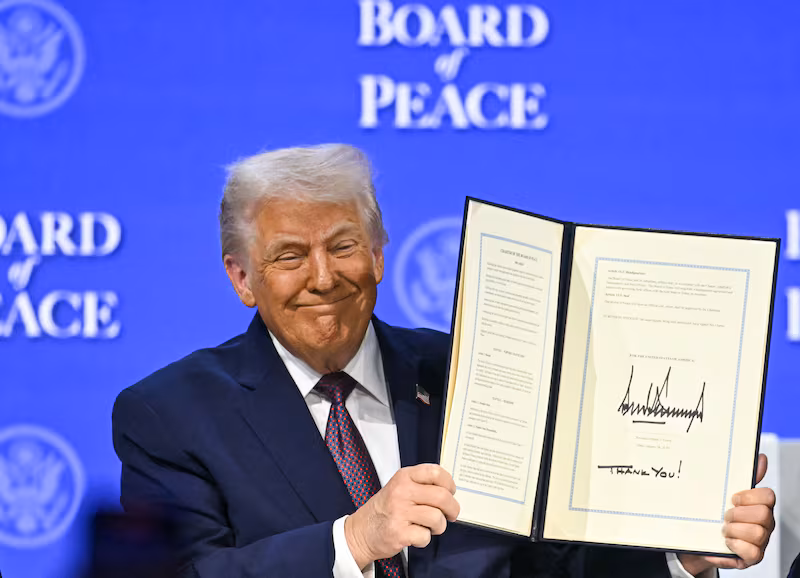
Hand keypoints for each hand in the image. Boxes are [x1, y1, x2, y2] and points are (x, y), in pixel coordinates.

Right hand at [344, 464, 459, 569]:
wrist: (361, 531)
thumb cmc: (385, 509)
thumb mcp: (399, 486)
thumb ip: (421, 484)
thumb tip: (449, 490)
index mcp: (403, 477)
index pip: (436, 472)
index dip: (449, 483)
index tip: (450, 492)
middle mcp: (401, 492)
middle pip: (442, 496)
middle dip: (452, 508)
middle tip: (451, 514)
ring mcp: (399, 512)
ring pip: (437, 518)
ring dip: (439, 526)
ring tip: (430, 527)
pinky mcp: (399, 533)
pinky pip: (426, 536)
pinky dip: (424, 539)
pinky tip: (415, 535)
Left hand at [679, 454, 775, 574]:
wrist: (697, 540)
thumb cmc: (713, 515)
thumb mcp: (723, 494)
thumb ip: (742, 477)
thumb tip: (759, 458)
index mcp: (758, 505)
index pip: (768, 496)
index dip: (749, 496)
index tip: (733, 498)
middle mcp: (763, 523)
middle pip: (763, 514)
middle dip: (739, 513)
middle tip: (726, 515)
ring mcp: (760, 541)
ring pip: (757, 533)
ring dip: (734, 530)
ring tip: (724, 529)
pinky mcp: (752, 557)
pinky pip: (752, 552)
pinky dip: (736, 545)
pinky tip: (727, 542)